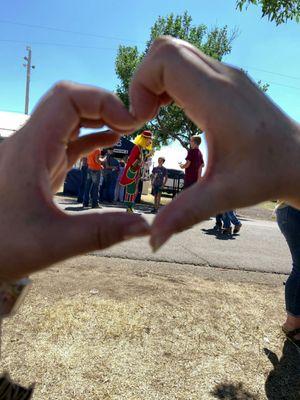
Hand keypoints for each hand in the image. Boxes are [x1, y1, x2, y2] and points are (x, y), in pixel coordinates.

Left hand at [0, 82, 148, 280]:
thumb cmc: (3, 248)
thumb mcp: (53, 243)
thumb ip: (101, 233)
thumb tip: (145, 228)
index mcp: (30, 150)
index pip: (67, 98)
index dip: (103, 101)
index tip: (131, 123)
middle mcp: (28, 143)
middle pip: (67, 100)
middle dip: (103, 104)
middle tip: (133, 123)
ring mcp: (32, 154)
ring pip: (67, 117)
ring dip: (97, 117)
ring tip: (127, 128)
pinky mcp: (38, 166)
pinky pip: (66, 139)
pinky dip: (90, 135)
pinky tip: (110, 141)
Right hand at [129, 36, 299, 249]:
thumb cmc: (267, 175)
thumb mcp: (224, 196)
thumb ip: (184, 215)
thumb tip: (151, 240)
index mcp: (218, 100)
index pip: (165, 59)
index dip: (140, 85)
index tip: (142, 121)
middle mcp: (222, 77)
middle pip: (165, 48)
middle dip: (143, 80)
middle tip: (144, 117)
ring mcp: (226, 75)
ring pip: (175, 52)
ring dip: (155, 80)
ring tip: (154, 114)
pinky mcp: (226, 80)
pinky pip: (187, 64)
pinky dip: (169, 81)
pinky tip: (171, 110)